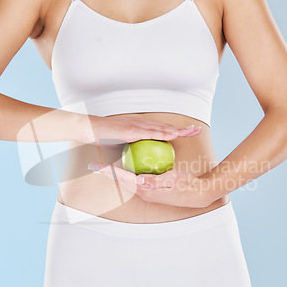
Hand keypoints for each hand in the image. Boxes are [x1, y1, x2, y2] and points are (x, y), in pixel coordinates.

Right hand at [86, 115, 201, 144]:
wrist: (89, 130)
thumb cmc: (102, 138)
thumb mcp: (120, 146)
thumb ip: (130, 152)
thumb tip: (135, 162)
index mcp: (140, 128)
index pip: (161, 130)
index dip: (176, 131)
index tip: (188, 133)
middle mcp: (141, 124)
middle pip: (166, 127)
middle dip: (182, 128)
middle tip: (197, 130)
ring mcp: (137, 125)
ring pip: (162, 128)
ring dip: (177, 130)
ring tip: (191, 131)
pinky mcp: (132, 129)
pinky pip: (151, 132)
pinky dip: (163, 133)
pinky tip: (173, 135)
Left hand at [93, 164, 212, 207]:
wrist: (197, 193)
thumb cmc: (186, 185)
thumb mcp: (172, 179)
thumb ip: (155, 181)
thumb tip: (139, 179)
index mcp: (146, 189)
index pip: (124, 178)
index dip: (110, 171)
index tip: (97, 166)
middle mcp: (143, 192)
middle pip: (121, 181)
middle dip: (107, 174)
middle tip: (94, 166)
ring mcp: (147, 192)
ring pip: (126, 182)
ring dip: (115, 175)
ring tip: (104, 167)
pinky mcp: (151, 190)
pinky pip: (135, 181)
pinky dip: (126, 175)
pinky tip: (126, 167)